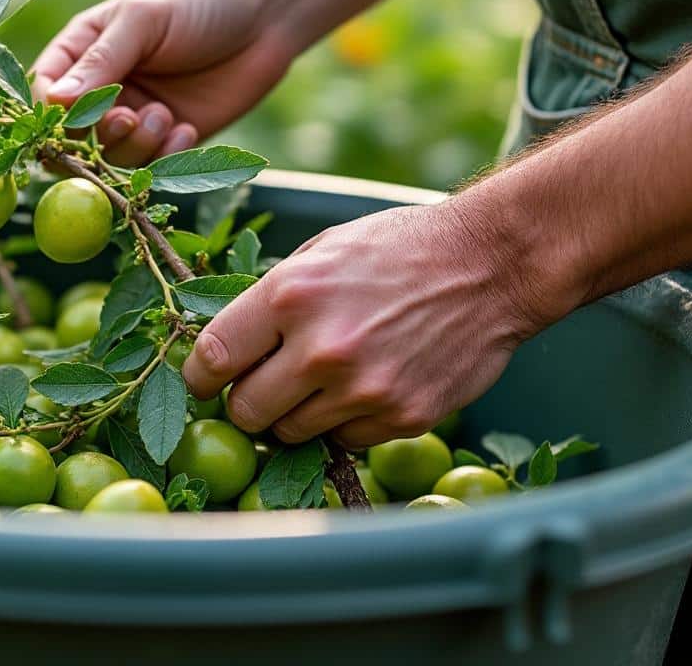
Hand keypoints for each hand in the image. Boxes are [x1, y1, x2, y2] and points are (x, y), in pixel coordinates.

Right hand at [31, 0, 297, 166]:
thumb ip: (100, 61)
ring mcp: (135, 116)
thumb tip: (53, 99)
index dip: (52, 112)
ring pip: (112, 157)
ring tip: (166, 115)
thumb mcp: (144, 22)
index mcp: (82, 51)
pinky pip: (152, 167)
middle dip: (98, 135)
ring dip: (137, 144)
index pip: (46, 92)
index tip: (73, 117)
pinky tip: (188, 129)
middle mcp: (103, 89)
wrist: (264, 18)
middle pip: (74, 135)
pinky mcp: (169, 140)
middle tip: (128, 119)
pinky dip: (166, 155)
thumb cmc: (198, 5)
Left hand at [182, 203, 550, 448]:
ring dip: (295, 415)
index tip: (205, 381)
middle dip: (247, 402)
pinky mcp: (401, 418)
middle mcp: (321, 348)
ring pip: (291, 434)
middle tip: (264, 385)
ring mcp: (363, 390)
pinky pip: (344, 441)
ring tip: (321, 381)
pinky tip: (365, 387)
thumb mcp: (321, 252)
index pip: (212, 359)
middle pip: (245, 411)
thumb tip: (222, 348)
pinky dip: (344, 423)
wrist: (493, 264)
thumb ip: (270, 301)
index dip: (199, 377)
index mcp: (291, 295)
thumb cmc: (399, 249)